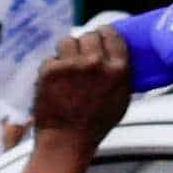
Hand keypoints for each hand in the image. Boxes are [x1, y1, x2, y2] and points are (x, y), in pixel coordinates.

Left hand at [29, 26, 135, 145]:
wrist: (67, 140)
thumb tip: (116, 53)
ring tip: (66, 66)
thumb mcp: (121, 97)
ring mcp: (71, 65)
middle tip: (80, 54)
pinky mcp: (50, 70)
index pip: (112, 35)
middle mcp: (96, 63)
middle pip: (89, 35)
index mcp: (118, 69)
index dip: (104, 32)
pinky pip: (51, 58)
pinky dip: (51, 68)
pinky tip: (54, 82)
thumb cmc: (95, 123)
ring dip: (66, 51)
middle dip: (84, 43)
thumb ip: (120, 73)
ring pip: (67, 41)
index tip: (99, 35)